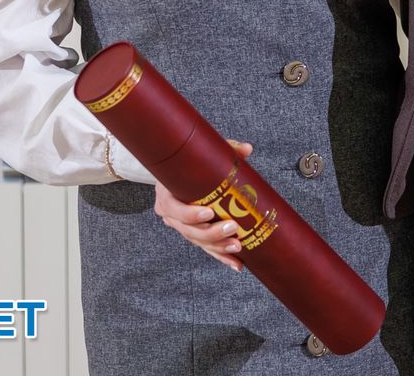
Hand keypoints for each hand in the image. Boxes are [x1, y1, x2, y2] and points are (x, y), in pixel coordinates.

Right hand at [154, 141, 255, 270]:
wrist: (178, 175)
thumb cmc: (190, 164)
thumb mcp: (202, 154)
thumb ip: (225, 149)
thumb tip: (246, 149)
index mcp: (166, 195)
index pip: (175, 209)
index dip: (191, 214)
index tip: (209, 212)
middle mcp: (170, 215)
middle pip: (189, 230)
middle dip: (211, 233)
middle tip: (232, 228)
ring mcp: (181, 227)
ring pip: (199, 242)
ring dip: (219, 247)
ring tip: (238, 246)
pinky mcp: (193, 235)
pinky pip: (206, 249)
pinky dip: (221, 256)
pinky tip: (237, 264)